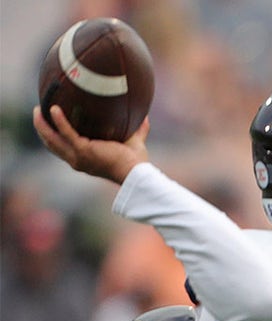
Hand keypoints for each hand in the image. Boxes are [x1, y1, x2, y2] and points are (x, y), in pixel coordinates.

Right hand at [31, 104, 147, 183]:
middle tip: (38, 112)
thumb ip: (137, 130)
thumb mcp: (132, 143)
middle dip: (42, 128)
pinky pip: (66, 133)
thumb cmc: (136, 163)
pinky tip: (54, 108)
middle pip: (51, 144)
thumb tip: (145, 116)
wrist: (137, 172)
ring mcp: (78, 157)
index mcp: (84, 160)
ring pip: (52, 139)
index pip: (63, 149)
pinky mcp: (83, 151)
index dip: (53, 136)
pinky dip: (59, 120)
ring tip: (39, 109)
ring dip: (43, 124)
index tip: (48, 122)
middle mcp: (77, 161)